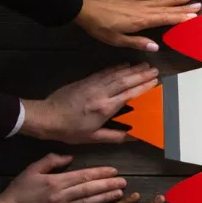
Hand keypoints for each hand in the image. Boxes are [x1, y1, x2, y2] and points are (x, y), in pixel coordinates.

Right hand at [0, 154, 126, 202]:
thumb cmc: (20, 190)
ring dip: (106, 198)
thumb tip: (70, 157)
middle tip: (124, 182)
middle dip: (108, 185)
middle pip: (90, 189)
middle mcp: (62, 196)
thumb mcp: (32, 170)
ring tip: (120, 193)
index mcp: (55, 182)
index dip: (100, 173)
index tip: (114, 171)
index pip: (83, 176)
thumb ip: (51, 161)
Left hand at [22, 64, 158, 143]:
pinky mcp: (85, 81)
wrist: (46, 117)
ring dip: (132, 69)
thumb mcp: (92, 137)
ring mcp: (93, 85)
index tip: (155, 82)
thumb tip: (134, 137)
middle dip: (141, 74)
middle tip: (155, 70)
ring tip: (145, 65)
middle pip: (125, 81)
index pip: (129, 94)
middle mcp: (101, 93)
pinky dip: (116, 68)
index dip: (143, 87)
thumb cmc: (69, 130)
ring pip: (116, 74)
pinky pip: (104, 72)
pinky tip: (124, 65)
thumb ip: (115, 136)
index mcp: (104, 108)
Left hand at [76, 0, 199, 51]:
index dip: (181, 18)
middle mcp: (142, 10)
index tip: (195, 16)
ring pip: (160, 1)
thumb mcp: (116, 40)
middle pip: (167, 8)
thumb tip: (157, 46)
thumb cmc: (99, 26)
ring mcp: (136, 2)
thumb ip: (137, 42)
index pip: (166, 19)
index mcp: (141, 21)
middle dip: (183, 7)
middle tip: (199, 5)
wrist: (84, 8)